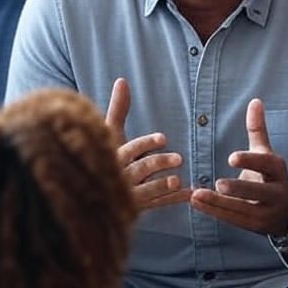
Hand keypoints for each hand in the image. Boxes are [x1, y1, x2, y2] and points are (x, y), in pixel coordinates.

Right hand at [105, 78, 191, 209]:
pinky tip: (189, 193)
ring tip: (178, 180)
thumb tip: (122, 80)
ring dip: (163, 185)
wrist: (98, 193)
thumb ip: (118, 109)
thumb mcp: (112, 133)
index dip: (146, 144)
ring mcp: (129, 194)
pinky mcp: (139, 207)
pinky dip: (174, 199)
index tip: (163, 138)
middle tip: (180, 158)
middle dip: (158, 163)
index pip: (128, 150)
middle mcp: (120, 176)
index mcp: (114, 156)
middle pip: (140, 169)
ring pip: (147, 190)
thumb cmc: (109, 155)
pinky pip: (158, 203)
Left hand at [190, 98, 287, 233]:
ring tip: (196, 194)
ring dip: (218, 203)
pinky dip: (214, 211)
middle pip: (257, 192)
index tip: (231, 158)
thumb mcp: (266, 154)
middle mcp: (275, 193)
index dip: (250, 161)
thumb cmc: (271, 177)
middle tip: (218, 183)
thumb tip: (255, 101)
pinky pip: (232, 219)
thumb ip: (258, 130)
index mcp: (278, 170)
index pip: (266, 165)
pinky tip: (196, 202)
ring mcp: (265, 212)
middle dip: (238, 189)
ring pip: (241, 209)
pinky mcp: (253, 226)